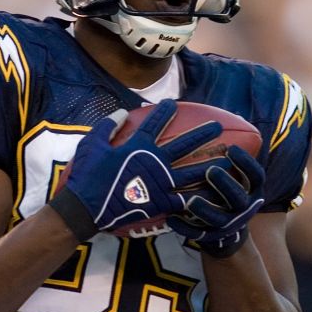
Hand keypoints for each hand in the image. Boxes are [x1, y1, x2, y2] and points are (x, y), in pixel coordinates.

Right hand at [50, 99, 223, 239]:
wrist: (86, 208)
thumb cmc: (87, 175)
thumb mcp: (92, 144)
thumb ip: (109, 126)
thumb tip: (123, 113)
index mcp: (138, 146)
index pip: (156, 123)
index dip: (165, 111)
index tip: (173, 103)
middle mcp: (154, 162)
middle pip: (184, 145)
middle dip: (202, 134)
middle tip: (217, 127)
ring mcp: (160, 184)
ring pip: (191, 173)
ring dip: (209, 164)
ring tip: (226, 160)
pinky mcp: (160, 203)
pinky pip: (183, 201)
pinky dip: (197, 198)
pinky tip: (211, 195)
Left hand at [170, 145, 264, 257]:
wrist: (227, 232)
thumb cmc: (225, 191)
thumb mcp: (236, 175)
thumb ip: (232, 155)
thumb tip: (231, 116)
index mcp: (252, 189)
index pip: (256, 175)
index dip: (245, 163)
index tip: (231, 148)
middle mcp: (244, 207)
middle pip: (238, 197)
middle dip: (225, 184)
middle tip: (210, 170)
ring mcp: (229, 225)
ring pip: (218, 218)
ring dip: (205, 209)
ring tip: (190, 200)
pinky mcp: (212, 238)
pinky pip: (198, 234)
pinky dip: (185, 226)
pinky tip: (171, 218)